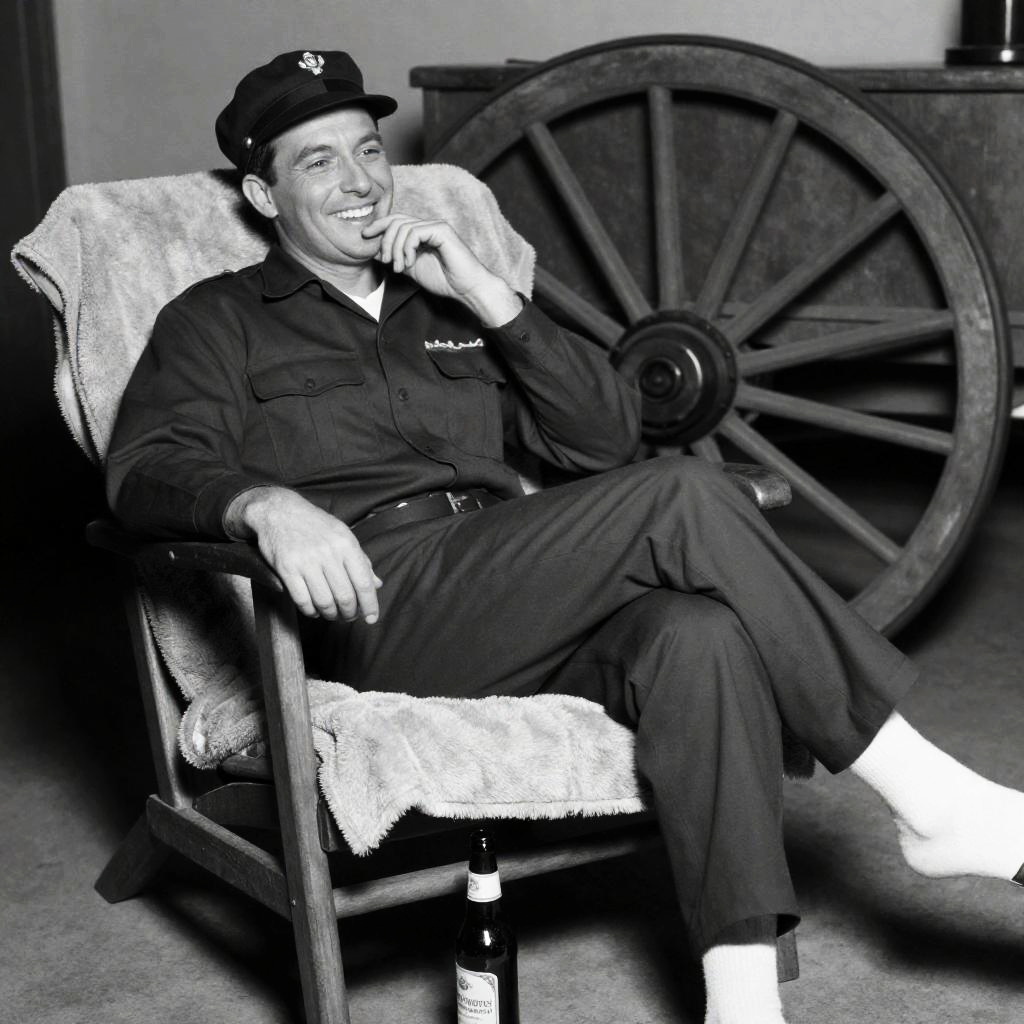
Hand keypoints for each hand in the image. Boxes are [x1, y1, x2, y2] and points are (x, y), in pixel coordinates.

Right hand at [225, 487, 382, 622]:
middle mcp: (328, 553)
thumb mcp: (343, 535)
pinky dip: (310, 611)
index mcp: (346, 544)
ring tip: (332, 614)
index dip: (370, 605)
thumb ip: (361, 561)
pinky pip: (302, 600)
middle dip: (349, 613)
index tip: (371, 618)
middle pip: (345, 596)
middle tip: (349, 616)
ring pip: (324, 601)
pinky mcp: (287, 568)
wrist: (279, 511)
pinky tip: (314, 610)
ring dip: (330, 614)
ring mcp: (306, 561)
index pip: (364, 583)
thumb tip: (377, 584)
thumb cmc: (315, 525)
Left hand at [362, 213, 521, 325]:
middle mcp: (428, 225)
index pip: (395, 220)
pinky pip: (415, 232)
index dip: (378, 225)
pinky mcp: (441, 231)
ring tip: (398, 267)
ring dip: (395, 249)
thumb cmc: (444, 280)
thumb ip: (395, 257)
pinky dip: (407, 248)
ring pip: (403, 227)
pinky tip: (409, 262)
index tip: (365, 237)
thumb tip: (373, 250)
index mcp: (421, 232)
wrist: (466, 288)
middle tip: (385, 261)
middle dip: (385, 241)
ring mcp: (436, 226)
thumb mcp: (411, 269)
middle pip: (396, 220)